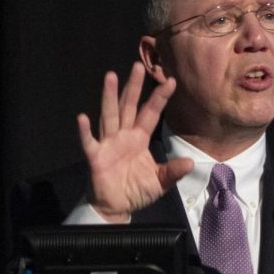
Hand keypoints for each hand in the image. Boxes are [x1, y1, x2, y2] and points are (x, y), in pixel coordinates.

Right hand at [77, 62, 193, 221]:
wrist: (116, 207)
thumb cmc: (137, 191)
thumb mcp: (160, 182)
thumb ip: (172, 172)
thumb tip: (191, 163)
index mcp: (139, 138)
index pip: (151, 114)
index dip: (159, 98)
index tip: (170, 80)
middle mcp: (124, 136)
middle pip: (129, 106)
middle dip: (133, 87)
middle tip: (138, 65)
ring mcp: (108, 143)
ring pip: (110, 115)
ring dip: (109, 96)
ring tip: (110, 76)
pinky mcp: (96, 156)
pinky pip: (89, 142)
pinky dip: (85, 131)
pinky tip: (82, 117)